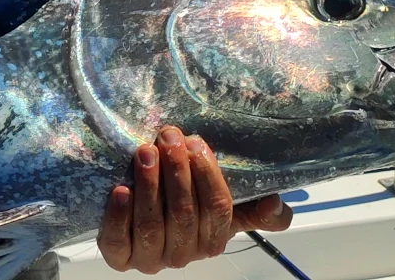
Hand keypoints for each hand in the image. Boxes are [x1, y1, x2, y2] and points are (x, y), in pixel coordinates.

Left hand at [96, 126, 292, 273]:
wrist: (136, 224)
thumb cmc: (183, 206)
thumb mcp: (220, 206)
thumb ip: (252, 209)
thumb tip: (276, 204)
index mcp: (212, 241)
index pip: (217, 209)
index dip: (207, 174)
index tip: (195, 142)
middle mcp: (182, 254)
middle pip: (183, 214)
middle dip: (177, 171)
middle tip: (169, 137)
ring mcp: (150, 258)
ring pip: (151, 225)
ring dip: (149, 185)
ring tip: (145, 152)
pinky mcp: (119, 257)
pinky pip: (118, 241)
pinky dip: (119, 215)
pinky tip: (120, 189)